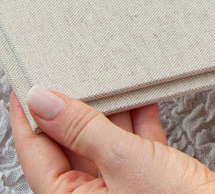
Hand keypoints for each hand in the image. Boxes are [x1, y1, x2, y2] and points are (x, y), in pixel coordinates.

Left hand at [10, 88, 214, 193]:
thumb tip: (44, 101)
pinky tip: (141, 94)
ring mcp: (120, 188)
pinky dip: (136, 117)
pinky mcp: (148, 179)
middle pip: (68, 145)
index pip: (36, 153)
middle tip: (68, 70)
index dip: (29, 116)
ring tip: (107, 75)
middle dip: (70, 108)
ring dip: (108, 108)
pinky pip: (134, 142)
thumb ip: (83, 128)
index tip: (27, 81)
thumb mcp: (123, 160)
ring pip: (103, 140)